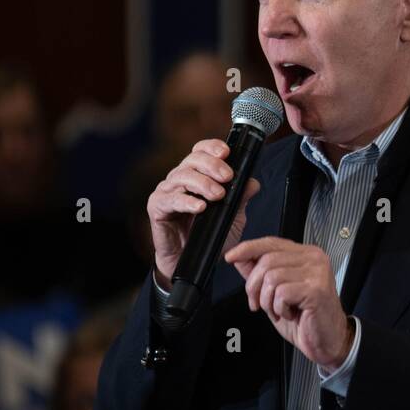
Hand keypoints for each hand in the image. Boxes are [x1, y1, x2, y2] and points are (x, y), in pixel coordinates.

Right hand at [147, 138, 261, 288]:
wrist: (191, 262)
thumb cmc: (210, 236)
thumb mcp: (232, 217)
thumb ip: (240, 199)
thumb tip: (252, 183)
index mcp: (197, 175)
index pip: (201, 151)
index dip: (212, 147)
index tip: (227, 152)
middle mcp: (180, 179)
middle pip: (192, 159)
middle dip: (212, 165)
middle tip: (227, 177)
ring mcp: (167, 191)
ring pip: (182, 176)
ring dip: (202, 183)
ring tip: (218, 195)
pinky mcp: (157, 207)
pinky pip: (171, 199)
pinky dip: (187, 201)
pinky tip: (200, 207)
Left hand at [223, 236, 353, 368]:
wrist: (327, 340)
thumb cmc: (305, 318)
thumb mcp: (275, 293)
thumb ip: (259, 273)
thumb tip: (239, 258)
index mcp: (305, 255)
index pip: (271, 243)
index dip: (248, 248)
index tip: (231, 256)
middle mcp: (314, 258)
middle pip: (267, 260)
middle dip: (254, 286)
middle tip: (259, 304)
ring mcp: (317, 273)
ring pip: (272, 277)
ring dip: (268, 300)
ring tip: (279, 310)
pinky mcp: (316, 289)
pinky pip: (281, 293)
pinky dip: (279, 308)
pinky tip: (290, 313)